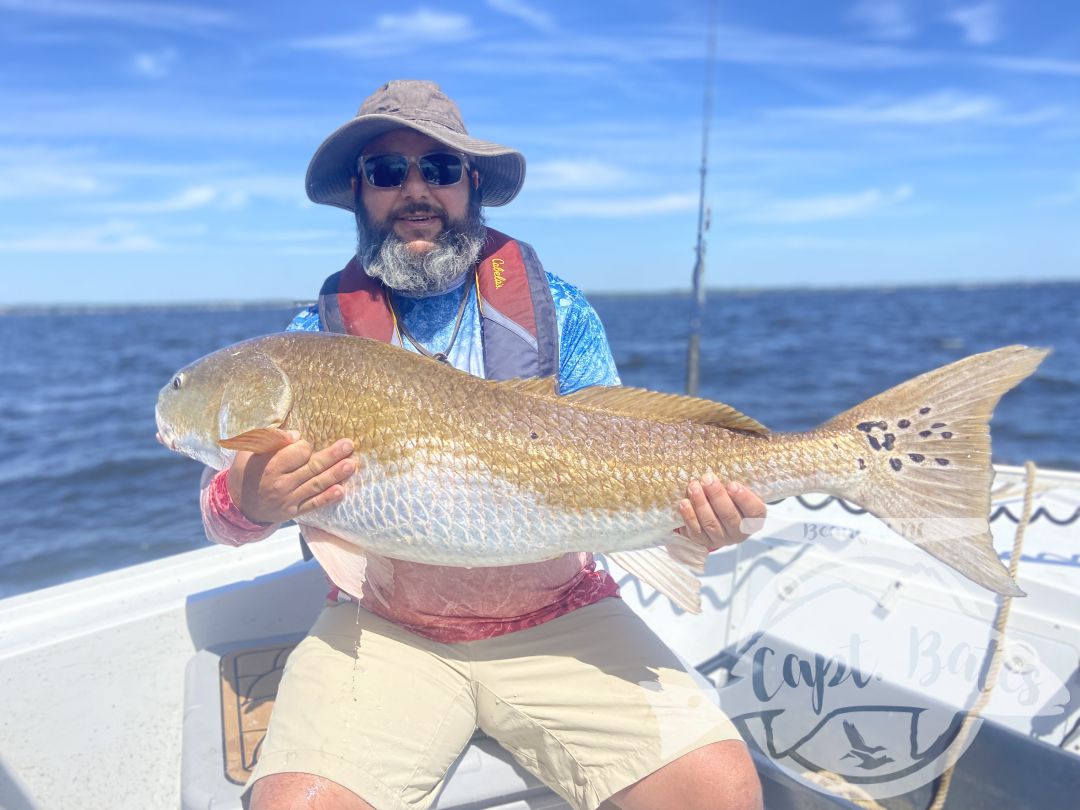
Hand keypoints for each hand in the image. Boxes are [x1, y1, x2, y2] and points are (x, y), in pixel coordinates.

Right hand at [226, 431, 356, 523]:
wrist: (238, 505)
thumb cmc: (246, 471)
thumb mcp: (250, 451)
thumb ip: (272, 440)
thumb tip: (296, 435)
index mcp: (271, 466)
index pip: (299, 452)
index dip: (305, 446)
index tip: (305, 445)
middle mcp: (281, 484)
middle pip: (313, 467)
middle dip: (333, 455)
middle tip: (349, 445)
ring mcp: (288, 499)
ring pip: (316, 484)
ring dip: (336, 474)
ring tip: (351, 465)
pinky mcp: (293, 512)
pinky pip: (313, 504)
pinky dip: (327, 498)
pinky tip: (341, 490)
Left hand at [677, 474, 765, 550]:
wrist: (714, 516)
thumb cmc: (729, 499)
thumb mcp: (737, 491)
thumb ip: (736, 482)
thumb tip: (727, 458)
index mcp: (754, 519)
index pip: (755, 511)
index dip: (744, 499)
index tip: (732, 484)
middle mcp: (739, 532)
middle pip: (730, 516)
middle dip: (717, 496)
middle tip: (707, 479)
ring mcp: (721, 538)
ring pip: (711, 523)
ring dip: (701, 504)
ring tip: (693, 486)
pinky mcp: (703, 541)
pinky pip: (696, 531)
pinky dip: (690, 516)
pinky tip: (685, 503)